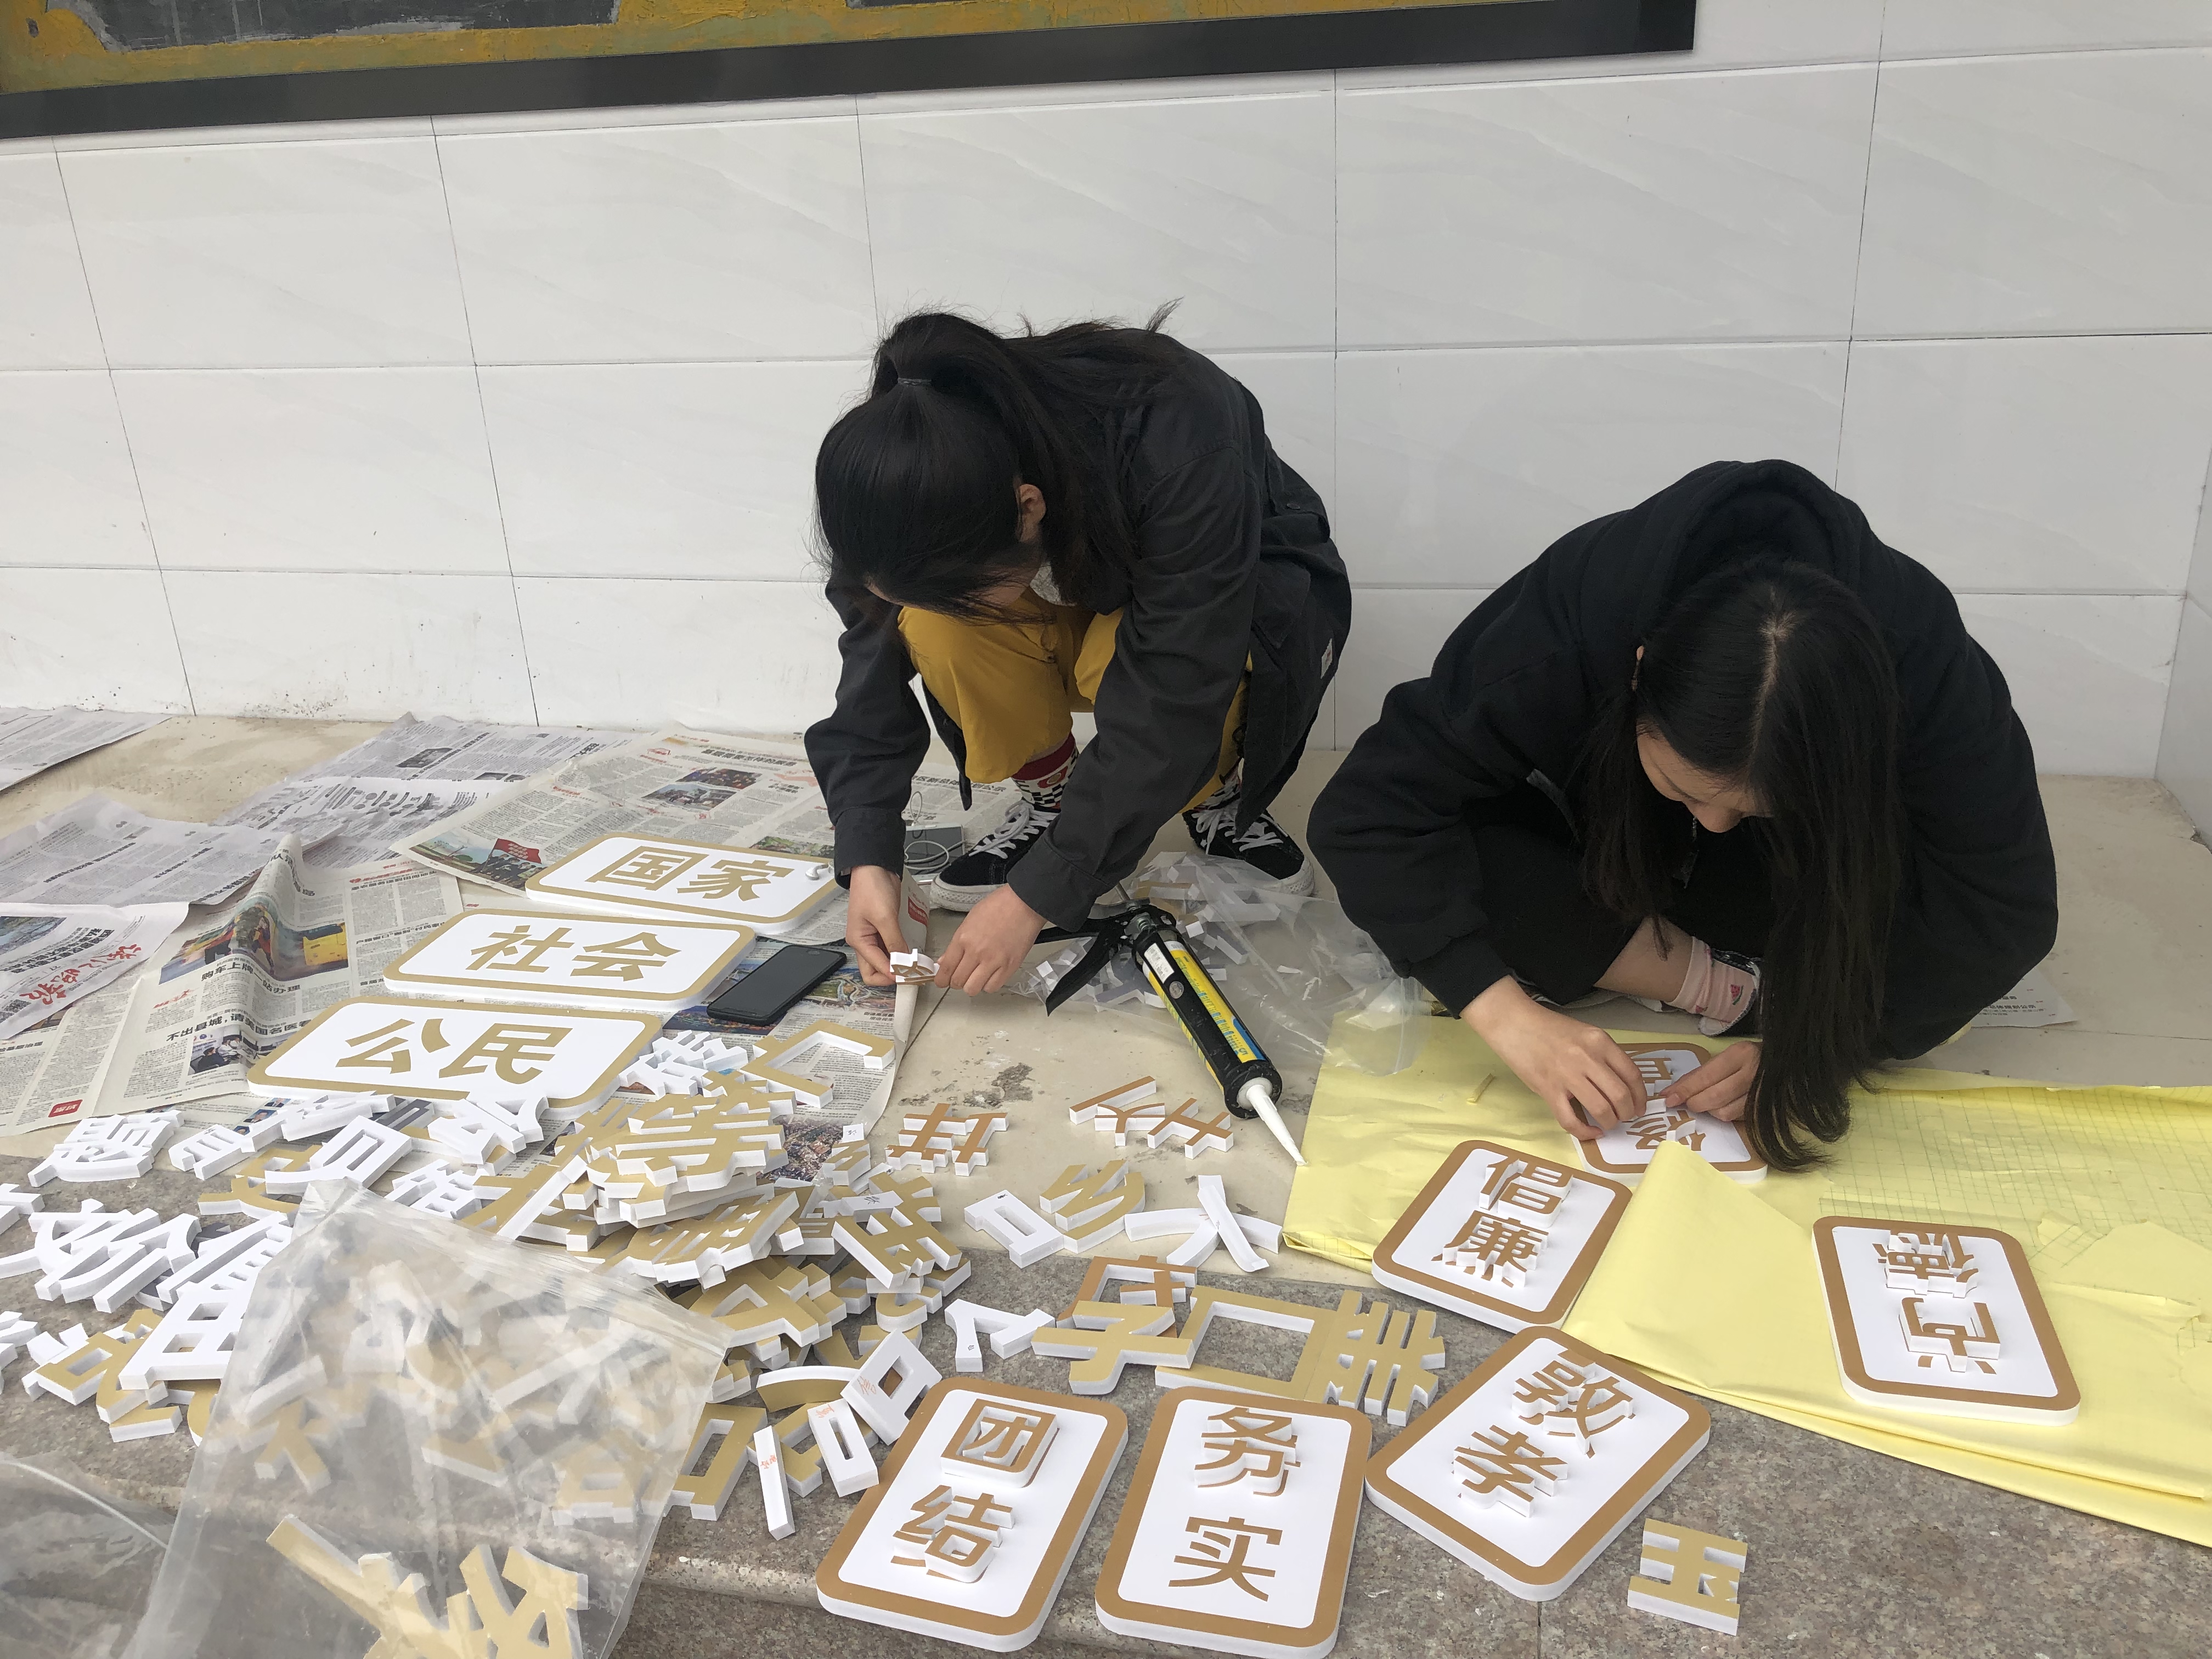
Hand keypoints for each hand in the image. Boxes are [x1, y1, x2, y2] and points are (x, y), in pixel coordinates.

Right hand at [844, 865, 904, 986]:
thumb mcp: (885, 917)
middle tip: (911, 975)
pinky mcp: (884, 929)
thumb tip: (903, 964)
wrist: (875, 868)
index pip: (875, 969)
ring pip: (884, 961)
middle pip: (875, 970)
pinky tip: (911, 954)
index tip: (911, 976)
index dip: (892, 974)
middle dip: (891, 975)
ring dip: (897, 965)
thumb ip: (894, 942)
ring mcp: (874, 936)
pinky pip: (891, 948)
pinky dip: (900, 953)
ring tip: (914, 966)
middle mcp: (864, 942)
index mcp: (858, 941)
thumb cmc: (872, 888)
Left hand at [936, 884, 1047, 995]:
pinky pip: (992, 987)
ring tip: (976, 977)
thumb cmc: (1000, 906)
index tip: (941, 981)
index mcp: (964, 938)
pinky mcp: (1009, 967)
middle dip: (955, 982)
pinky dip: (988, 985)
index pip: (946, 968)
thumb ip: (957, 943)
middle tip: (959, 976)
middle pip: (957, 981)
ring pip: (973, 989)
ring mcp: (993, 961)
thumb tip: (946, 959)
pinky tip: (990, 975)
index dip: (941, 979)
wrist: (1025, 904)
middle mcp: (976, 952)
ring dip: (971, 985)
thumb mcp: (970, 919)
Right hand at [1464, 977, 1643, 1140]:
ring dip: (1610, 1122)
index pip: (1632, 1075)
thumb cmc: (1549, 1028)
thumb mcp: (1585, 1033)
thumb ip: (1602, 1055)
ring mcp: (1567, 1075)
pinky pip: (1571, 1119)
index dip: (1641, 1096)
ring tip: (1608, 1123)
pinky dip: (1585, 1132)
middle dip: (1628, 1113)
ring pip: (1601, 1109)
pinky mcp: (1548, 1089)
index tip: (1640, 1106)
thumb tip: (1619, 1083)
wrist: (1514, 1023)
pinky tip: (1591, 1132)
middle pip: (1620, 1095)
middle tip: (1625, 1117)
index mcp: (1600, 1041)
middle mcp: (1587, 1058)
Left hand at [1660, 1041, 1758, 1121]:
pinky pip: (1736, 1118)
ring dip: (1710, 1110)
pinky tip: (1724, 1104)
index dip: (1685, 1090)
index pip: (1706, 1076)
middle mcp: (1753, 1073)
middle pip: (1714, 1097)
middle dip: (1695, 1103)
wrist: (1783, 1063)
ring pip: (1725, 1112)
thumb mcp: (1726, 1057)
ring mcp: (1762, 1093)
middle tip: (1687, 1102)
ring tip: (1710, 1101)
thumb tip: (1672, 1092)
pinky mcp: (1766, 1110)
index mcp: (1740, 1054)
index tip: (1668, 1099)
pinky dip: (1725, 1114)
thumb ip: (1700, 1074)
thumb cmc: (1748, 1059)